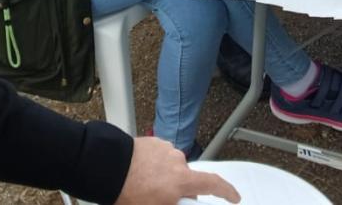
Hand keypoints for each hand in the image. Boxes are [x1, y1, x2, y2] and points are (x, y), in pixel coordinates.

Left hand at [115, 136, 239, 203]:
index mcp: (181, 181)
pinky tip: (140, 175)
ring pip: (173, 169)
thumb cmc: (126, 193)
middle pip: (188, 180)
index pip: (213, 184)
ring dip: (165, 178)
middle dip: (180, 191)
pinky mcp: (154, 142)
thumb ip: (173, 202)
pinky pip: (161, 157)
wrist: (106, 167)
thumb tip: (180, 199)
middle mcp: (177, 162)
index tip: (234, 197)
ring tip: (145, 187)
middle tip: (163, 200)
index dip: (227, 192)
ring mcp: (166, 150)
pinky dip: (156, 167)